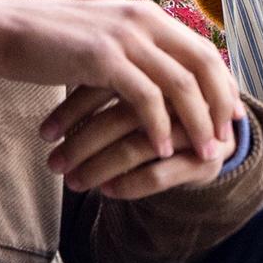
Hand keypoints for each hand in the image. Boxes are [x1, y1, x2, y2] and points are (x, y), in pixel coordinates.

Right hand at [0, 0, 244, 175]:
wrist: (0, 29)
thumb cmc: (49, 39)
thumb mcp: (102, 35)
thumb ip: (134, 46)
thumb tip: (161, 71)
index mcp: (147, 14)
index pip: (203, 50)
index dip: (224, 83)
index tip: (234, 114)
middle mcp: (143, 19)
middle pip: (203, 65)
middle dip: (220, 105)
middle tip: (228, 139)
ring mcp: (124, 37)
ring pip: (179, 85)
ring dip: (195, 123)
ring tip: (204, 154)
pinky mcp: (103, 59)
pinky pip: (145, 98)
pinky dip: (158, 126)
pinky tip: (162, 150)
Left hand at [41, 85, 229, 198]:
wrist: (218, 138)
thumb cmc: (165, 113)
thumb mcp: (140, 89)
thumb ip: (108, 81)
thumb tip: (44, 73)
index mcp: (162, 71)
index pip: (110, 87)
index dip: (74, 109)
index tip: (45, 134)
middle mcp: (181, 98)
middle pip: (122, 118)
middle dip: (81, 144)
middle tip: (53, 164)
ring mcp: (196, 130)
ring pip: (138, 147)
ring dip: (98, 167)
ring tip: (72, 182)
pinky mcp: (205, 160)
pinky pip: (159, 174)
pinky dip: (129, 184)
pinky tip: (108, 191)